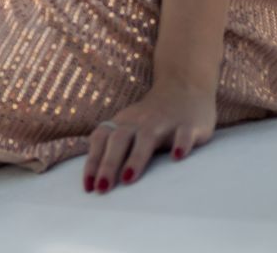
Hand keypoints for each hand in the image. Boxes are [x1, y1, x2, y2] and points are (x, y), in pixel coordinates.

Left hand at [80, 82, 215, 193]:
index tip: (88, 188)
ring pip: (146, 138)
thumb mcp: (129, 127)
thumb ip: (114, 147)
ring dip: (136, 158)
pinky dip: (180, 144)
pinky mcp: (188, 124)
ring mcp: (163, 121)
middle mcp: (139, 121)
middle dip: (108, 164)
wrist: (184, 87)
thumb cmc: (151, 118)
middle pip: (119, 139)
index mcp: (122, 123)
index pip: (100, 140)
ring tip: (128, 178)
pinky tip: (177, 158)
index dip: (92, 162)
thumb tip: (96, 178)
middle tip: (102, 189)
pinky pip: (183, 134)